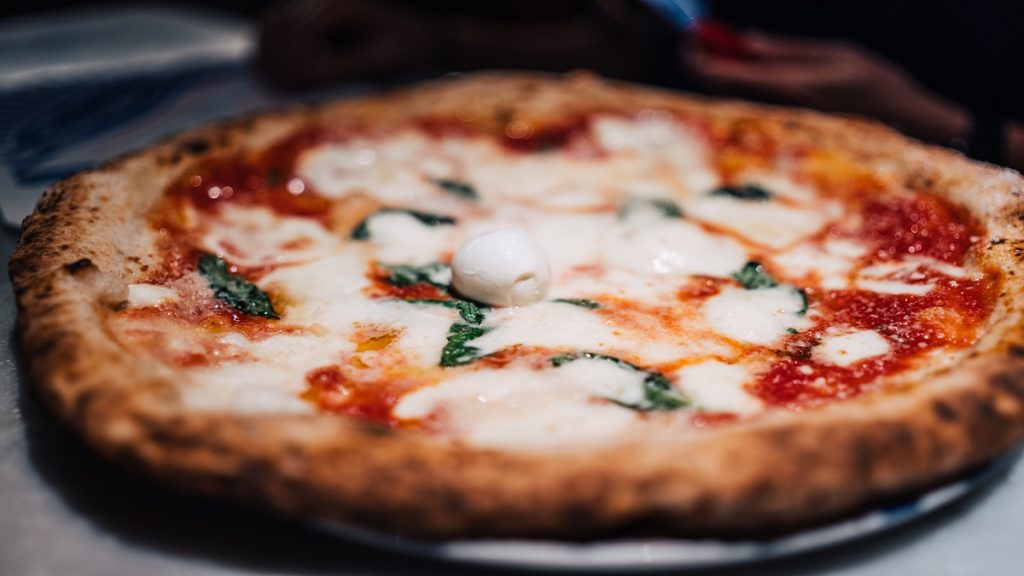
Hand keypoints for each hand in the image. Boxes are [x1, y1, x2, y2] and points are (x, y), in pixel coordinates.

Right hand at [259, 0, 438, 88]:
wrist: (422, 35)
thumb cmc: (408, 49)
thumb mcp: (379, 61)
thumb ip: (341, 68)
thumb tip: (303, 78)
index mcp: (342, 3)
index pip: (299, 29)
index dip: (289, 61)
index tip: (289, 88)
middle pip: (277, 24)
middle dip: (275, 59)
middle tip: (282, 90)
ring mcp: (316, 4)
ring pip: (272, 25)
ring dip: (271, 56)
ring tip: (282, 86)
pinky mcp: (313, 18)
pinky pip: (280, 30)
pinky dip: (276, 53)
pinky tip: (288, 77)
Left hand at [682, 32, 969, 144]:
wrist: (907, 132)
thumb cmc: (878, 89)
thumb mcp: (836, 57)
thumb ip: (788, 52)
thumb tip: (744, 42)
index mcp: (795, 88)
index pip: (733, 78)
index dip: (705, 62)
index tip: (689, 44)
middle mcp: (782, 113)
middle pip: (726, 93)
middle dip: (704, 68)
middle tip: (691, 46)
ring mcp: (782, 128)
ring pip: (735, 103)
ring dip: (717, 78)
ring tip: (705, 53)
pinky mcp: (786, 136)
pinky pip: (751, 111)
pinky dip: (736, 90)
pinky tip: (732, 73)